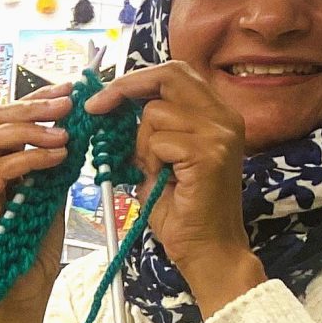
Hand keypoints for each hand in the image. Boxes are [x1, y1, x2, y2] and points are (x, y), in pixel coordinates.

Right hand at [0, 83, 77, 320]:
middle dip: (30, 106)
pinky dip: (31, 160)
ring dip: (31, 130)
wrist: (19, 299)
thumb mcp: (50, 198)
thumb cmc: (30, 253)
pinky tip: (59, 159)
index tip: (67, 92)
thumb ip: (54, 169)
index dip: (33, 100)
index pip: (2, 119)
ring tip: (65, 133)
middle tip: (67, 104)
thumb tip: (76, 133)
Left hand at [84, 60, 264, 314]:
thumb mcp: (158, 159)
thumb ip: (146, 130)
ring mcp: (221, 134)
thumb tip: (109, 105)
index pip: (175, 73)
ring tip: (154, 170)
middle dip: (125, 89)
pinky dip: (149, 160)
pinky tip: (162, 180)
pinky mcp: (209, 153)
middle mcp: (226, 118)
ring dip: (140, 143)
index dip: (136, 79)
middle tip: (95, 108)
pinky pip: (158, 140)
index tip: (102, 97)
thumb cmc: (180, 209)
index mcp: (218, 115)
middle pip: (169, 75)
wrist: (206, 249)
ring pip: (155, 112)